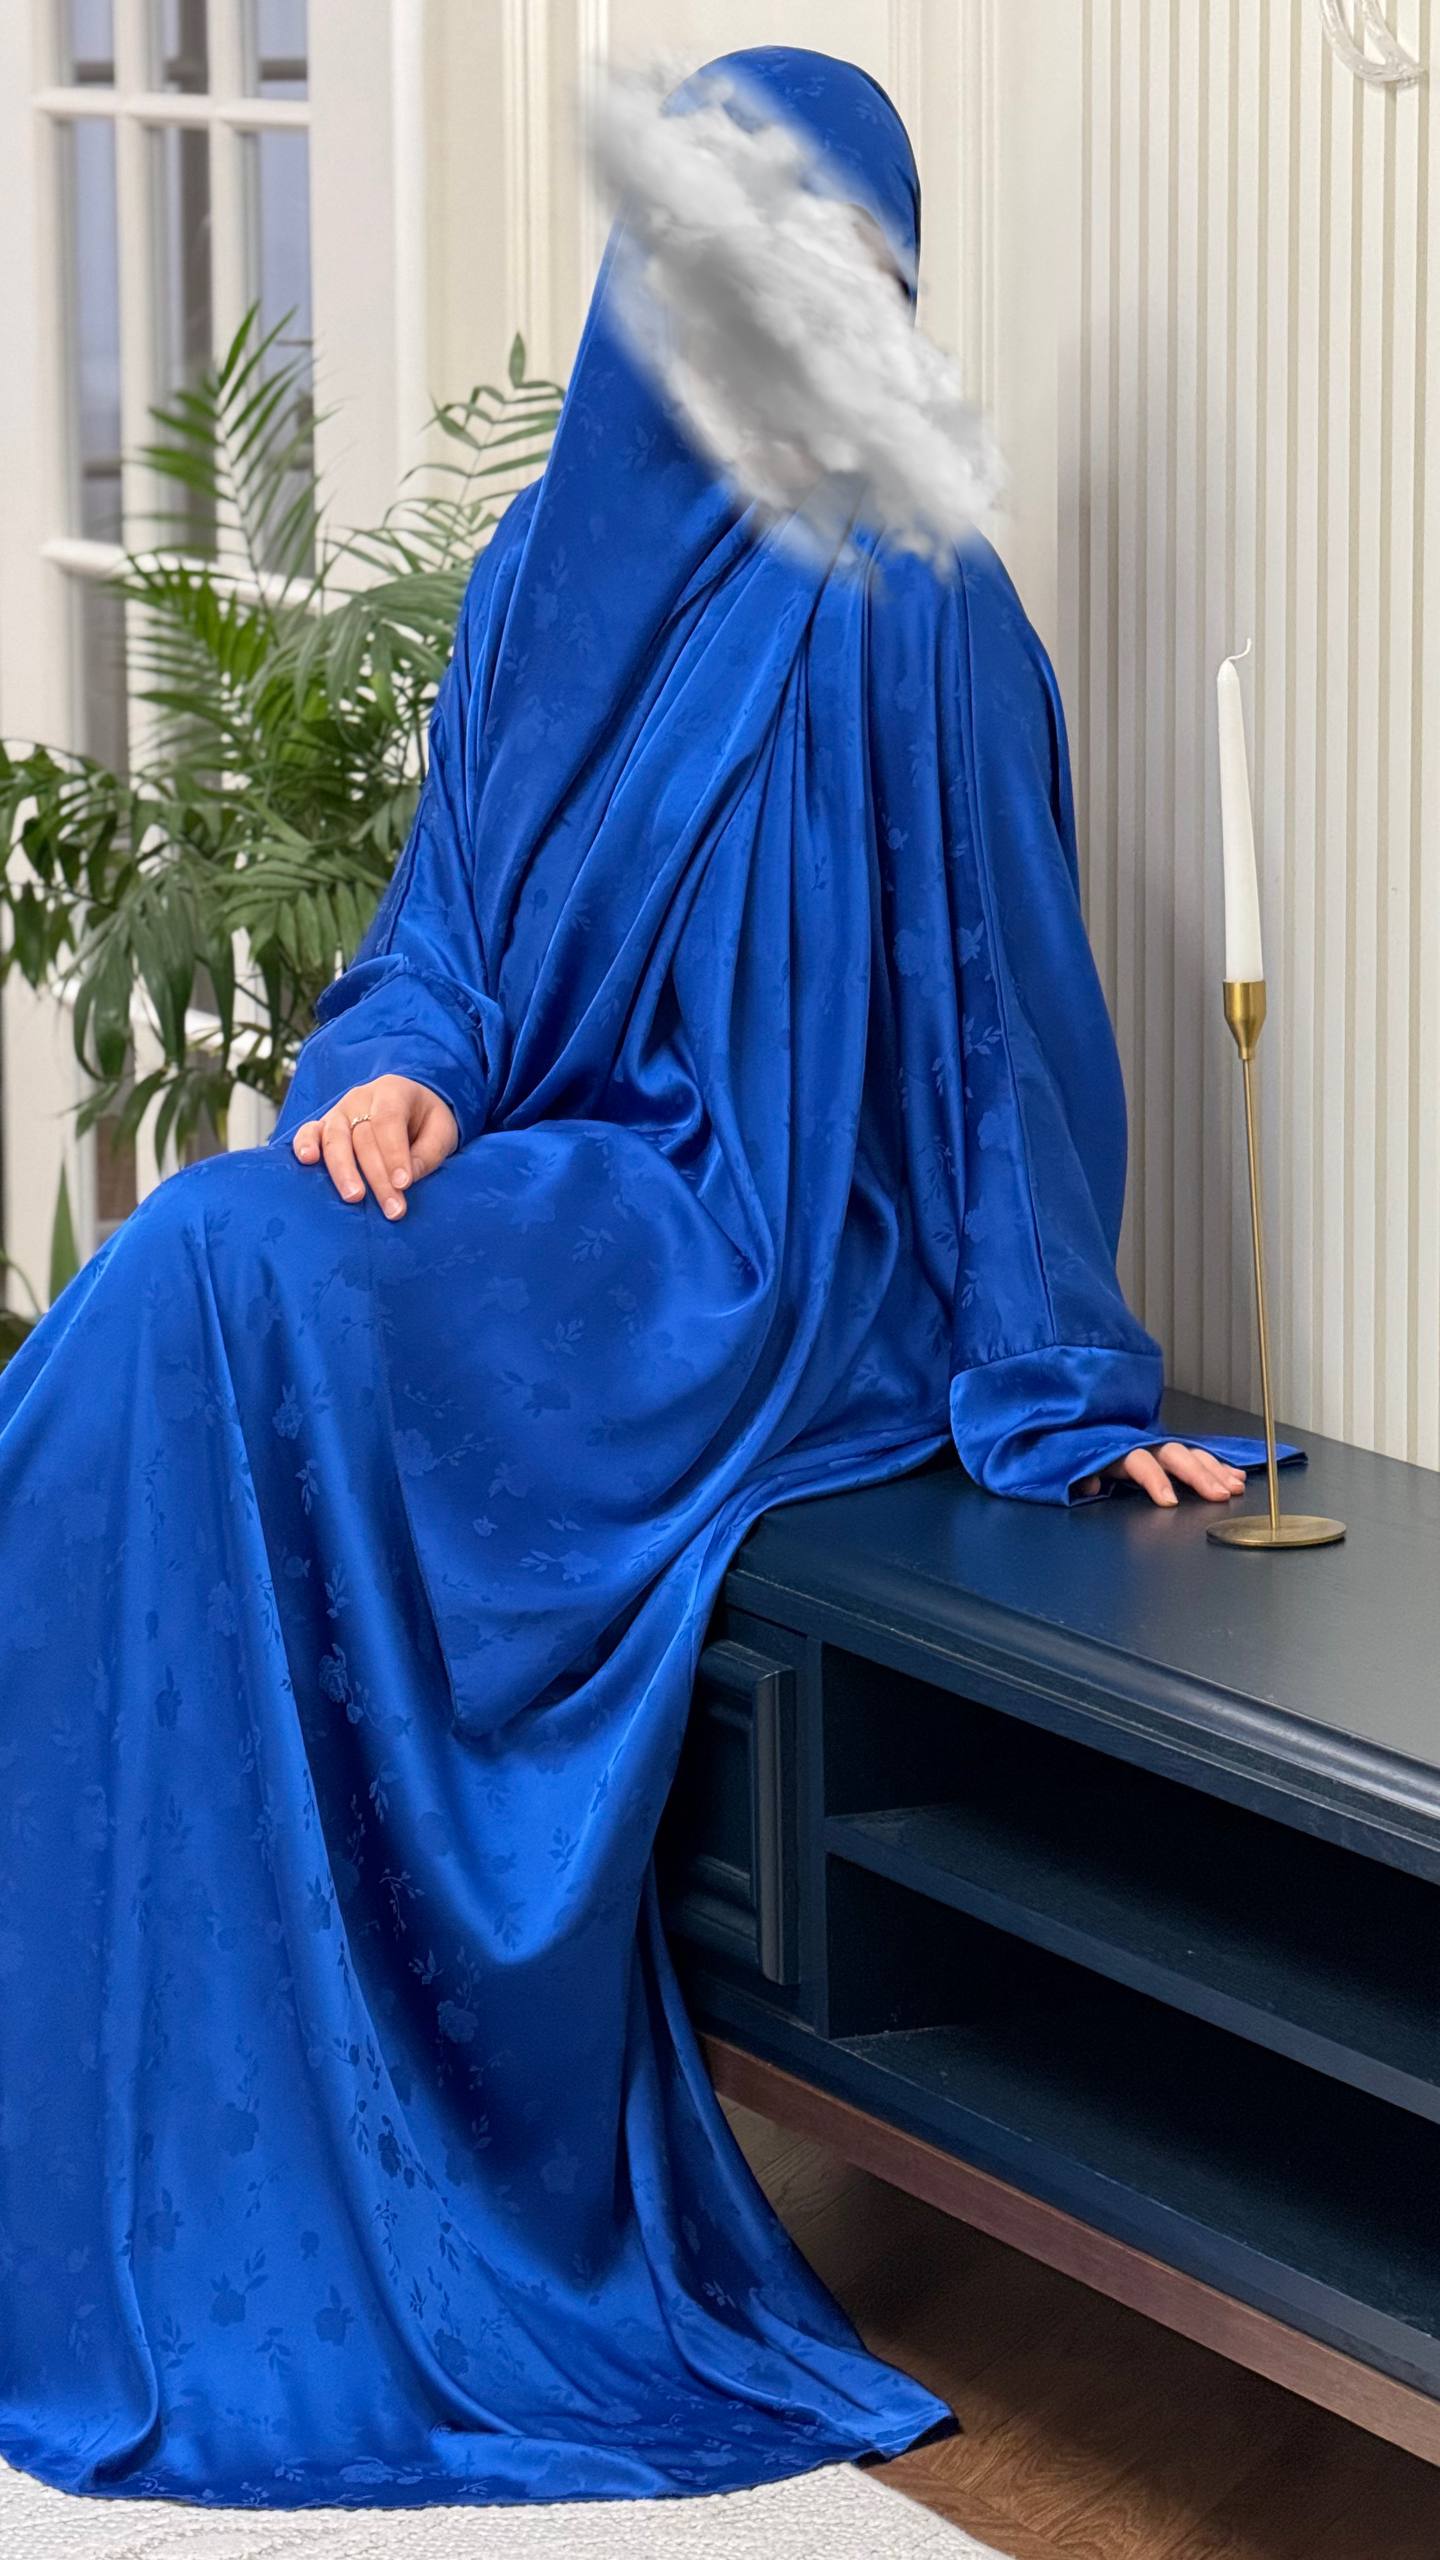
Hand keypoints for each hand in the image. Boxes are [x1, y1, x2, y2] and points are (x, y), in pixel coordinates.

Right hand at [290, 1076, 458, 1219]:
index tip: (404, 1184)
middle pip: (362, 1136)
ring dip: (343, 1170)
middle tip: (393, 1209)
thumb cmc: (426, 1121)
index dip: (395, 1153)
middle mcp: (361, 1098)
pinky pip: (308, 1132)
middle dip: (377, 1176)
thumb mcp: (442, 1130)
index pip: (389, 1121)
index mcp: (393, 1092)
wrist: (408, 1106)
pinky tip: (307, 1160)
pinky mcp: (324, 1127)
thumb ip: (429, 1152)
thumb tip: (406, 1178)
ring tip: (354, 1197)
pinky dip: (304, 1144)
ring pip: (334, 1137)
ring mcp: (339, 1111)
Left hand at [1076, 1441, 1247, 1506]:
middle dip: (1199, 1475)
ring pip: (1192, 1454)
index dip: (1155, 1481)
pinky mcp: (1170, 1449)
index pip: (1140, 1462)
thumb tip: (1089, 1485)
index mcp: (1119, 1449)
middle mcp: (1144, 1444)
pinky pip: (1198, 1455)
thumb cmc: (1079, 1446)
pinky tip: (1236, 1476)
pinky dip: (1218, 1465)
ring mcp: (1159, 1445)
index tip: (1169, 1501)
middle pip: (1176, 1456)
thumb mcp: (1072, 1463)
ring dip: (1215, 1470)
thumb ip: (1081, 1475)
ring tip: (1235, 1487)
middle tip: (1220, 1495)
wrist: (1082, 1423)